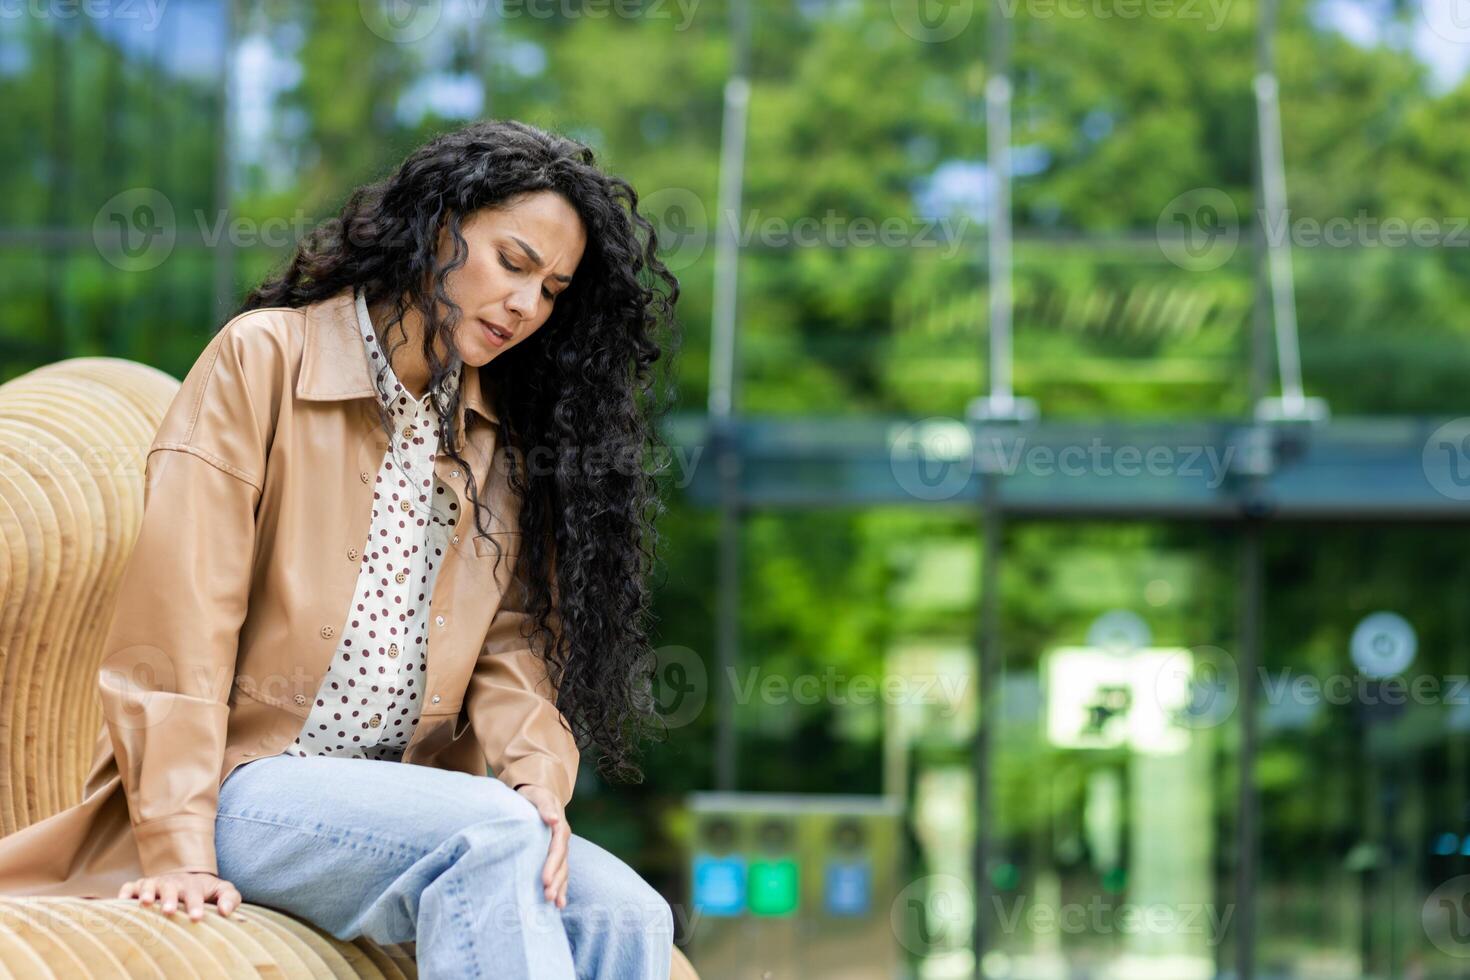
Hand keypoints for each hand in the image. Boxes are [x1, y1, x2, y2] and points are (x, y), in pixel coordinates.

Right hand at [117, 871, 241, 920]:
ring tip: (146, 903)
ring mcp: (154, 884)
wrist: (187, 878)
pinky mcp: (138, 887)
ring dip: (146, 893)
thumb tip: (226, 912)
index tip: (196, 918)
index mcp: (192, 885)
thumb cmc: (205, 891)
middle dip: (169, 899)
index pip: (194, 894)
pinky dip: (124, 893)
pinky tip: (120, 902)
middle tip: (169, 911)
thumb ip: (230, 898)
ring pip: (148, 885)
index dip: (195, 905)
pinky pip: (129, 887)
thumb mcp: (222, 891)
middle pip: (170, 888)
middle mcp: (171, 883)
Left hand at [514, 783, 568, 908]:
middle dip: (556, 881)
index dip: (552, 865)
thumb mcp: (537, 795)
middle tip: (548, 897)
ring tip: (555, 904)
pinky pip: (560, 874)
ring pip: (563, 871)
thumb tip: (554, 819)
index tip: (544, 880)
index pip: (557, 849)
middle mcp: (562, 841)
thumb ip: (544, 806)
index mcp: (559, 828)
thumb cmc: (533, 795)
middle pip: (562, 864)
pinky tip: (558, 905)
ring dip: (560, 888)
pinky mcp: (554, 857)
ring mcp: (560, 850)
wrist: (535, 794)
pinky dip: (561, 889)